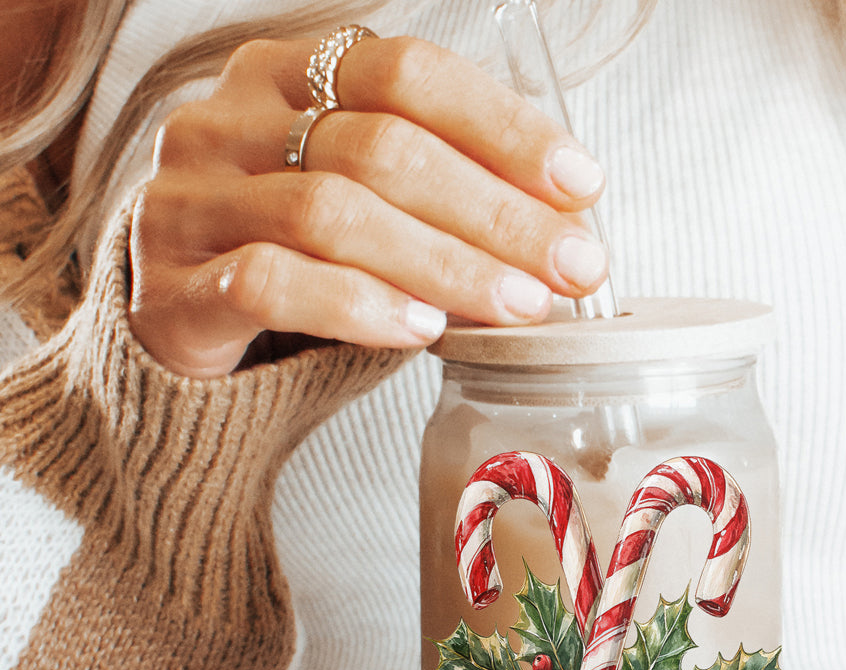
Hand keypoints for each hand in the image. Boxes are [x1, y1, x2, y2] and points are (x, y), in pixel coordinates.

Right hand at [129, 35, 608, 376]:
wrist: (176, 325)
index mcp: (285, 76)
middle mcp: (229, 120)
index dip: (502, 126)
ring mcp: (192, 199)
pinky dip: (359, 305)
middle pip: (381, 147)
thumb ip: (441, 196)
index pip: (406, 73)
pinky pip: (270, 282)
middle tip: (571, 265)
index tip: (581, 184)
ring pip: (332, 213)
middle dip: (495, 212)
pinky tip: (421, 329)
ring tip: (517, 305)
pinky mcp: (171, 287)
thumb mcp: (366, 202)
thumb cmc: (294, 258)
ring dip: (444, 263)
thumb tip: (565, 224)